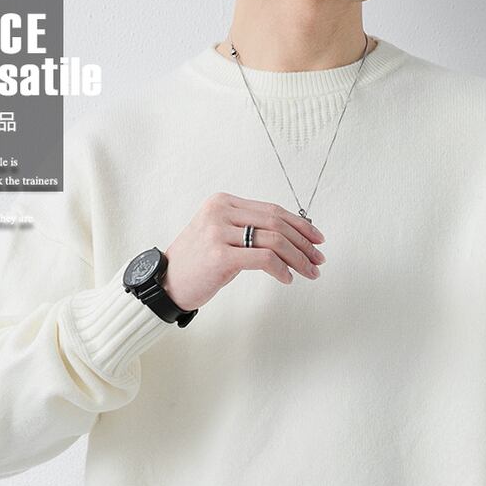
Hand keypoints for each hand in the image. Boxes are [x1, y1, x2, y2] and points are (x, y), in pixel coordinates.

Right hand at [159, 191, 325, 312]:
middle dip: (303, 242)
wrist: (166, 283)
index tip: (317, 238)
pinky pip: (263, 259)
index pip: (272, 210)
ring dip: (298, 258)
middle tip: (318, 259)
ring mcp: (219, 232)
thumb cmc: (196, 264)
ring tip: (309, 272)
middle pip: (276, 222)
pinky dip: (281, 269)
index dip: (300, 224)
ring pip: (274, 240)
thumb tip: (289, 237)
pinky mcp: (220, 255)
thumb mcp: (221, 236)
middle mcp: (220, 212)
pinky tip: (288, 279)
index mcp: (223, 202)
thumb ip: (248, 230)